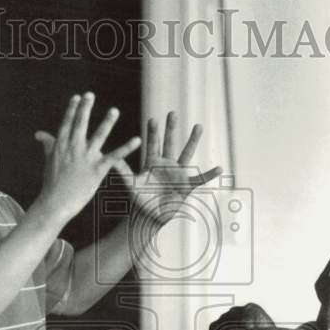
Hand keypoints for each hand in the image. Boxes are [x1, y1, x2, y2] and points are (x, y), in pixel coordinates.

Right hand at [35, 92, 141, 220]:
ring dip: (107, 122)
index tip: (78, 97)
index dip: (73, 109)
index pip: (67, 123)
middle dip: (85, 108)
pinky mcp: (97, 169)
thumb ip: (47, 144)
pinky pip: (115, 156)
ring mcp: (85, 158)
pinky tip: (137, 140)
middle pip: (80, 124)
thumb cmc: (52, 184)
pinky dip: (127, 148)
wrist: (55, 203)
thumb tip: (39, 133)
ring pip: (98, 136)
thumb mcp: (49, 161)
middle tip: (90, 94)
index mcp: (61, 145)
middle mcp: (73, 148)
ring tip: (114, 110)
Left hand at [112, 111, 221, 228]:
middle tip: (172, 112)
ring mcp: (177, 173)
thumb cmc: (140, 202)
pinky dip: (209, 174)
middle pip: (169, 142)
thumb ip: (123, 171)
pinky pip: (200, 179)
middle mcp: (166, 164)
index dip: (153, 132)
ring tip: (198, 125)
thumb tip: (110, 159)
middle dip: (171, 128)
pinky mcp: (186, 185)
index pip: (153, 144)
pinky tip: (220, 168)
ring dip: (192, 140)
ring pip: (186, 153)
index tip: (153, 119)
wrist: (151, 217)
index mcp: (152, 163)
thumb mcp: (131, 185)